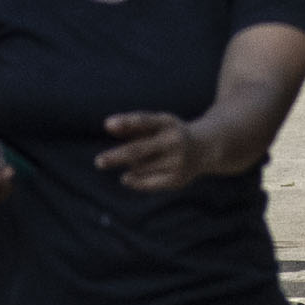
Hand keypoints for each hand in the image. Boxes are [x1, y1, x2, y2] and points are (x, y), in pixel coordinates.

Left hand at [96, 110, 216, 190]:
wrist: (206, 148)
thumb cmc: (169, 133)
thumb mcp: (155, 124)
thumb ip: (132, 126)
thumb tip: (109, 126)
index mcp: (167, 122)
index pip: (144, 121)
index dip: (126, 122)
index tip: (107, 124)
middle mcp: (174, 141)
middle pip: (139, 150)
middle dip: (117, 156)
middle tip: (98, 162)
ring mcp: (177, 161)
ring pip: (141, 167)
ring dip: (130, 165)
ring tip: (135, 161)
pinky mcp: (178, 179)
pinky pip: (149, 183)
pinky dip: (135, 181)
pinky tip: (126, 178)